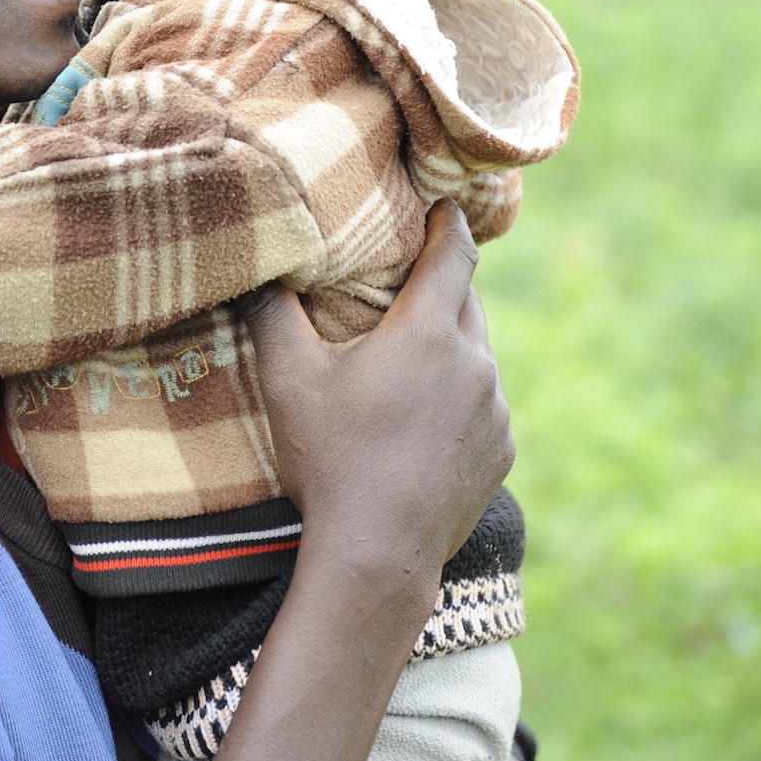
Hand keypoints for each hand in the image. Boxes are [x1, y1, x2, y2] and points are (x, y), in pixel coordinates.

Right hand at [244, 200, 513, 577]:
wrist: (378, 555)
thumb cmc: (329, 459)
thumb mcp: (288, 380)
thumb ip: (273, 312)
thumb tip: (259, 268)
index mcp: (428, 332)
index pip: (455, 252)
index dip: (448, 222)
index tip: (441, 206)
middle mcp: (474, 363)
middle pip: (465, 302)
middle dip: (439, 288)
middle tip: (402, 288)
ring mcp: (495, 411)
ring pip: (475, 356)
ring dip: (447, 350)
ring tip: (405, 365)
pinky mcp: (501, 452)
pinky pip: (483, 406)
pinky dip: (458, 399)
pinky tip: (419, 424)